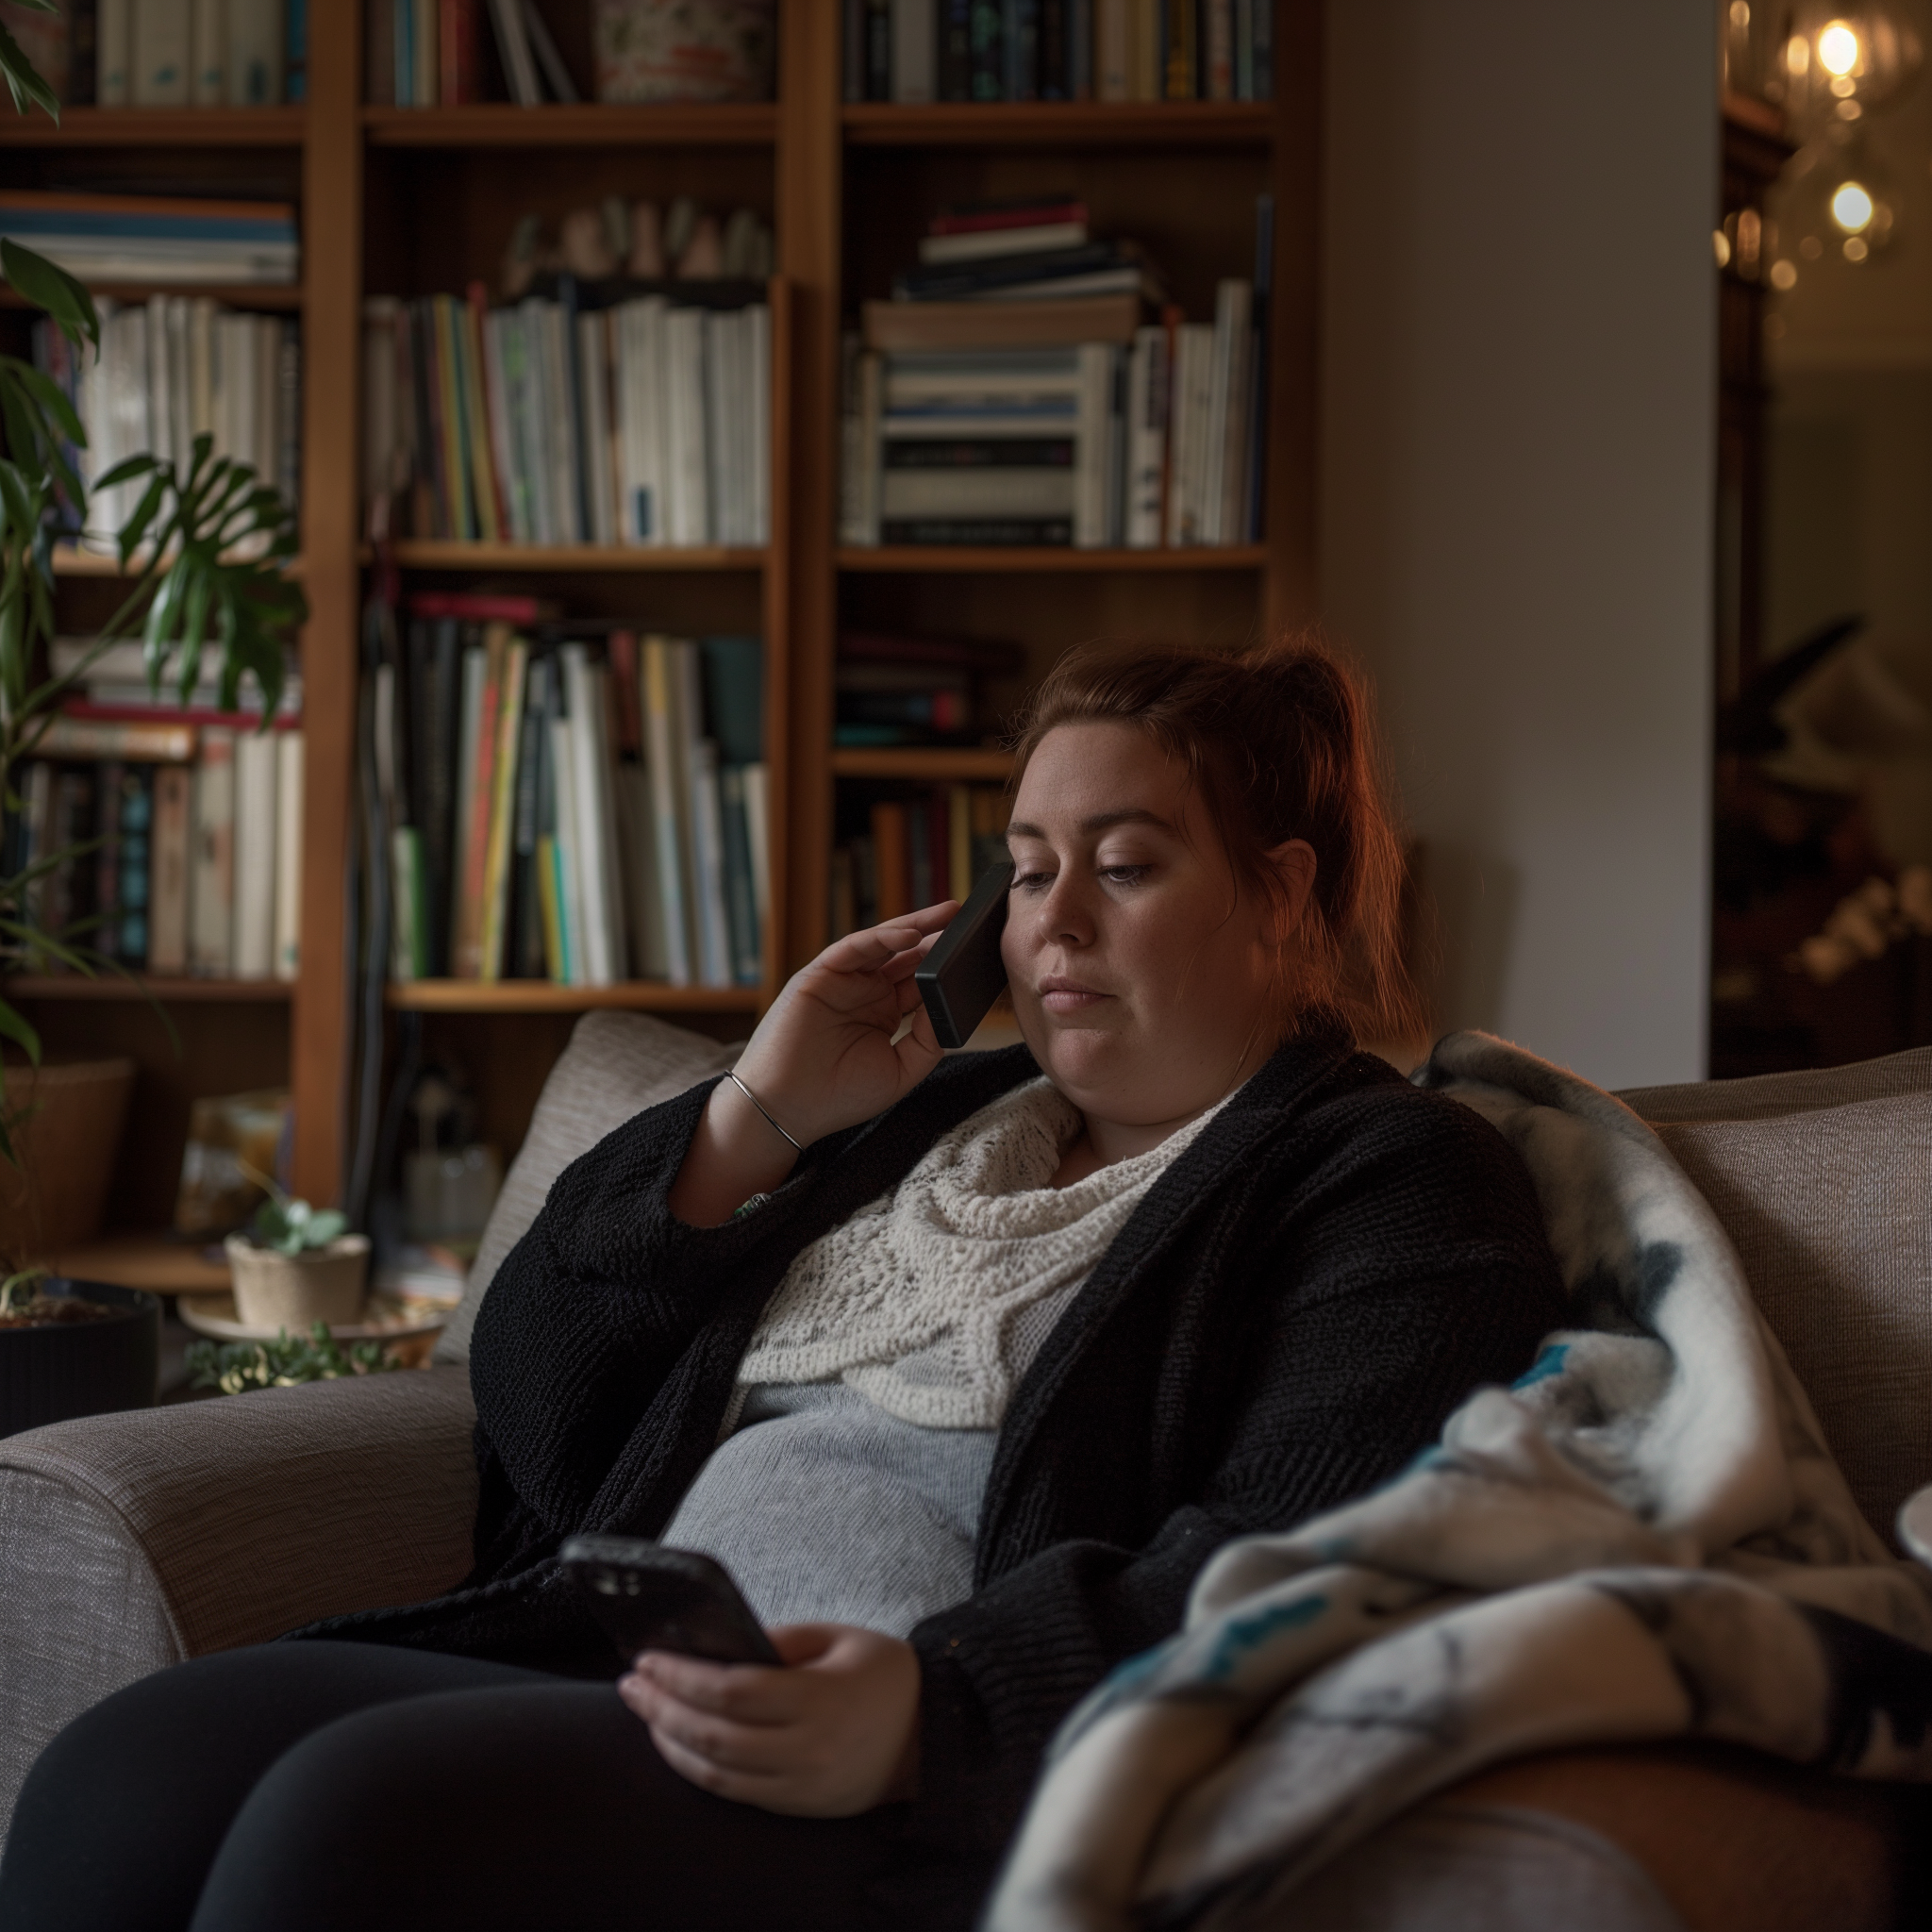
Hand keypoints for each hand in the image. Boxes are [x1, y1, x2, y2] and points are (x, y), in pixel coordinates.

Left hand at [617, 1624, 920, 1816]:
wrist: (933, 1736)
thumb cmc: (886, 1675)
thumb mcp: (840, 1637)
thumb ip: (780, 1639)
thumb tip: (718, 1645)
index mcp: (820, 1701)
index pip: (730, 1692)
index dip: (682, 1676)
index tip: (648, 1658)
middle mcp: (808, 1752)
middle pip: (713, 1735)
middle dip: (661, 1707)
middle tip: (631, 1684)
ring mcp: (802, 1788)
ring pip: (715, 1773)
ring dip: (670, 1742)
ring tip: (645, 1710)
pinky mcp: (799, 1808)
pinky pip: (735, 1793)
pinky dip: (698, 1768)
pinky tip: (678, 1742)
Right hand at [737, 905, 957, 1147]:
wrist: (787, 1110)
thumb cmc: (840, 1097)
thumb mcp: (901, 1070)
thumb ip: (929, 1037)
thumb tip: (951, 1002)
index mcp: (884, 1014)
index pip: (923, 981)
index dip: (950, 967)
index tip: (982, 954)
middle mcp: (865, 993)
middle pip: (909, 957)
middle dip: (940, 939)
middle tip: (974, 921)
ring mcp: (843, 982)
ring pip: (884, 945)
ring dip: (917, 927)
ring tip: (951, 914)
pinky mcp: (819, 975)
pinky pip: (854, 948)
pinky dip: (881, 938)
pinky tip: (911, 934)